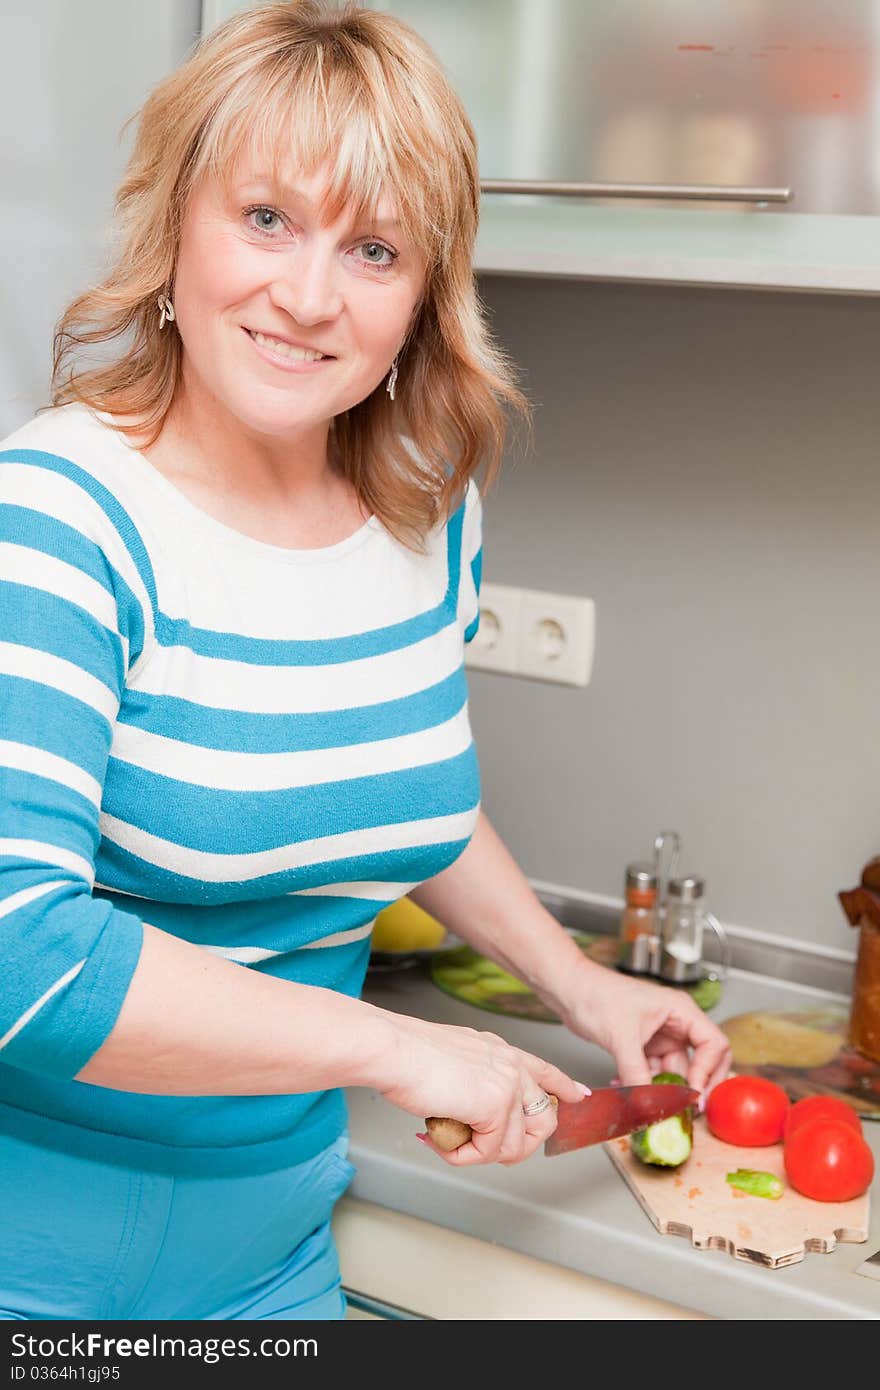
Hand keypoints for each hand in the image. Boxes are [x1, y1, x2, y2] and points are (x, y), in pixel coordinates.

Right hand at [375, 1012, 588, 1166]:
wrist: (393, 1051)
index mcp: (500, 1050)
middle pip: (543, 1119)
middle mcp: (511, 1064)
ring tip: (445, 1142)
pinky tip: (436, 1139)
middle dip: (517, 1147)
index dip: (563, 1086)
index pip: (544, 1070)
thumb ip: (473, 1082)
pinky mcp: (495, 1106)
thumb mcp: (452, 1060)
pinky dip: (459, 1156)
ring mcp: (507, 1085)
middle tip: (480, 1149)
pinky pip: (488, 1152)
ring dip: (476, 1154)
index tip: (577, 1096)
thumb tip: (471, 1113)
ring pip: (514, 1146)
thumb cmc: (406, 1054)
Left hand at [559, 964, 731, 1099]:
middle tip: (690, 1110)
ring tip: (652, 1106)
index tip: (694, 1094)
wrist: (568, 990)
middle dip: (696, 1086)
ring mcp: (660, 1036)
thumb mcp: (621, 1037)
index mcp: (681, 1010)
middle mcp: (675, 1023)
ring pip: (675, 1071)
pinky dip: (645, 1085)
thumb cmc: (596, 995)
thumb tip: (648, 1105)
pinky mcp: (643, 1046)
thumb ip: (636, 1073)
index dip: (708, 1072)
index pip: (713, 1044)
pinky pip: (654, 1073)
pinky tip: (629, 1093)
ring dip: (665, 1090)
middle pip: (702, 1060)